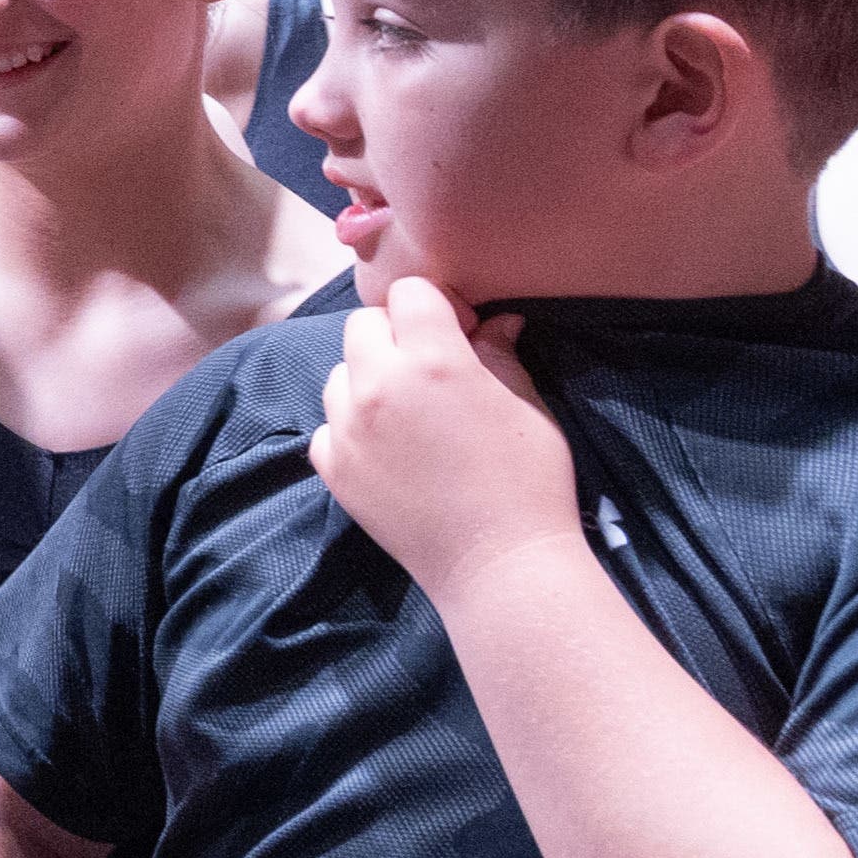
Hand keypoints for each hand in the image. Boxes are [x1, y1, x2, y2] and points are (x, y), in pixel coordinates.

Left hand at [307, 281, 581, 598]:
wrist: (499, 564)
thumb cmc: (530, 481)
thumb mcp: (527, 406)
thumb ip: (500, 355)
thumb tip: (496, 321)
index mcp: (432, 361)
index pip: (408, 293)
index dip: (436, 306)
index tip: (459, 332)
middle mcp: (378, 386)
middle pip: (363, 325)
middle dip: (395, 334)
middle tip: (430, 367)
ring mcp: (347, 428)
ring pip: (339, 373)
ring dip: (367, 378)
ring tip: (408, 409)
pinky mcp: (332, 469)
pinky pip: (328, 425)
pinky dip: (350, 426)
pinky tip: (386, 446)